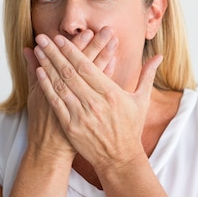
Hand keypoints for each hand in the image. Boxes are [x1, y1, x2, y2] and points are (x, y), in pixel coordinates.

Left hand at [32, 32, 162, 173]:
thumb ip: (147, 75)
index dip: (72, 51)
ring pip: (60, 85)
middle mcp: (95, 103)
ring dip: (47, 66)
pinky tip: (38, 73)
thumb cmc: (130, 128)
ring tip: (38, 51)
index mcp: (111, 93)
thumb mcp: (142, 101)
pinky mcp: (71, 127)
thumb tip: (159, 56)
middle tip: (43, 38)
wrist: (119, 159)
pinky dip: (47, 86)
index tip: (60, 39)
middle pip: (70, 73)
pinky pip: (56, 102)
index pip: (86, 67)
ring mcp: (81, 115)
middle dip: (55, 53)